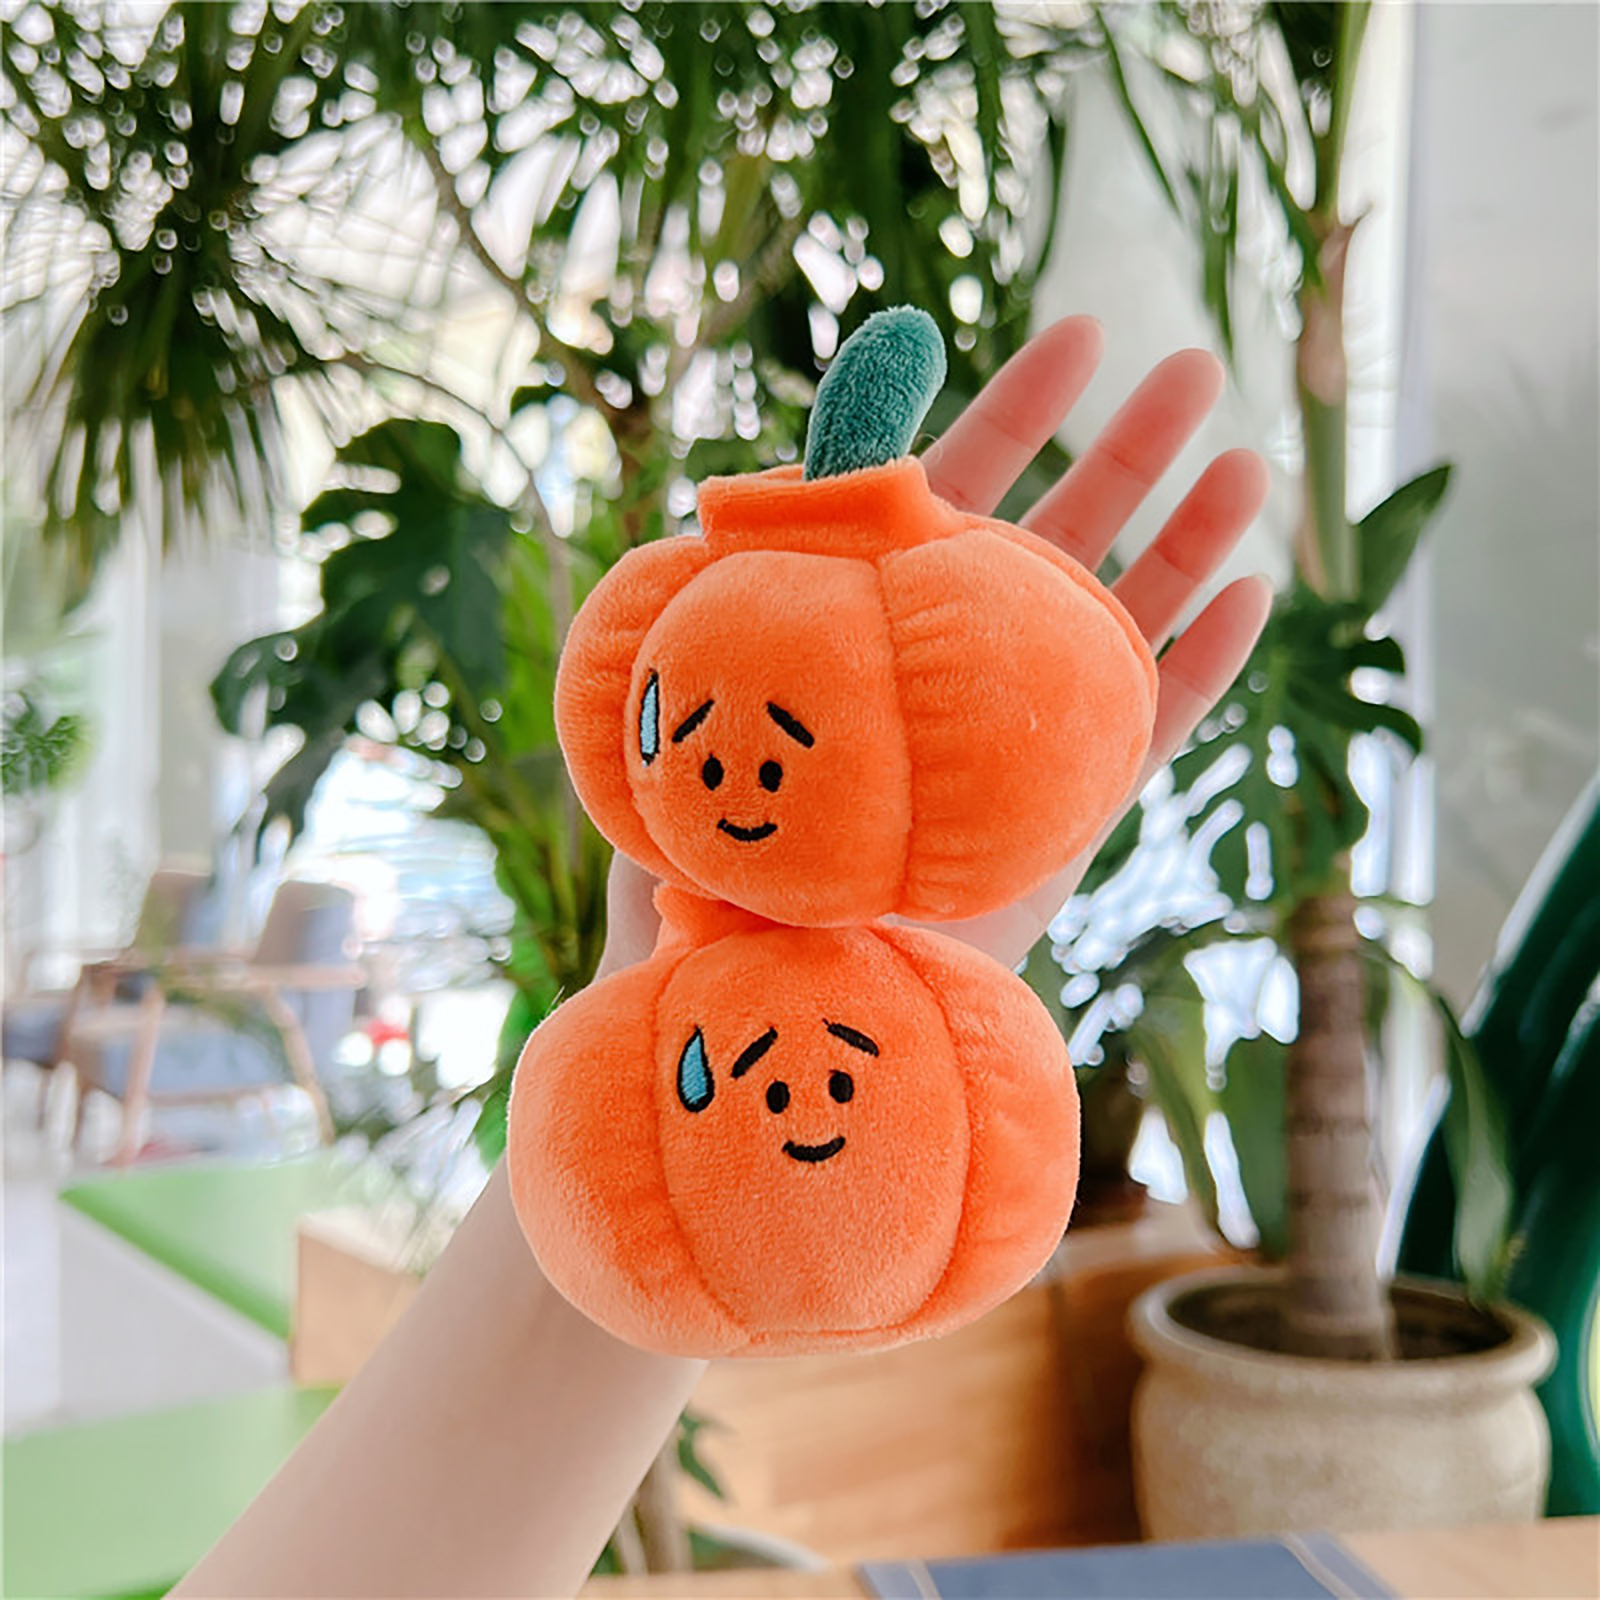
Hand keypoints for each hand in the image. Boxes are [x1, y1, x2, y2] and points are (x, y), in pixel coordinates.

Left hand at [599, 317, 1270, 977]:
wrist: (779, 996)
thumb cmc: (710, 869)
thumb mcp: (701, 715)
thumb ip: (723, 607)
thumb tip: (722, 499)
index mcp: (880, 625)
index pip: (957, 494)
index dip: (1016, 413)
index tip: (1077, 337)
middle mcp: (956, 664)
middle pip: (1059, 535)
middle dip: (1126, 447)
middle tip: (1195, 363)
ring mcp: (1019, 733)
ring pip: (1121, 617)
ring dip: (1188, 538)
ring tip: (1249, 459)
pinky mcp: (1064, 811)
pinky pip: (1149, 726)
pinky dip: (1203, 664)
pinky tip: (1255, 593)